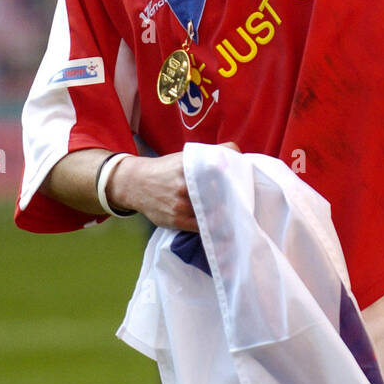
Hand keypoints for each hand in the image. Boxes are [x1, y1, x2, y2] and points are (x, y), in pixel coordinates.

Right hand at [109, 143, 240, 231]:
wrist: (136, 184)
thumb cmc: (167, 170)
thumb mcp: (186, 157)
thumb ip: (211, 154)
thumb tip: (238, 153)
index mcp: (190, 165)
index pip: (220, 171)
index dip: (235, 180)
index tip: (245, 186)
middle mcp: (185, 185)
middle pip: (218, 194)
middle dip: (233, 200)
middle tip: (246, 205)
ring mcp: (181, 204)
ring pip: (211, 213)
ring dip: (225, 216)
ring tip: (239, 219)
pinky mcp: (177, 220)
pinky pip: (201, 228)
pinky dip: (213, 228)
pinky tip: (224, 229)